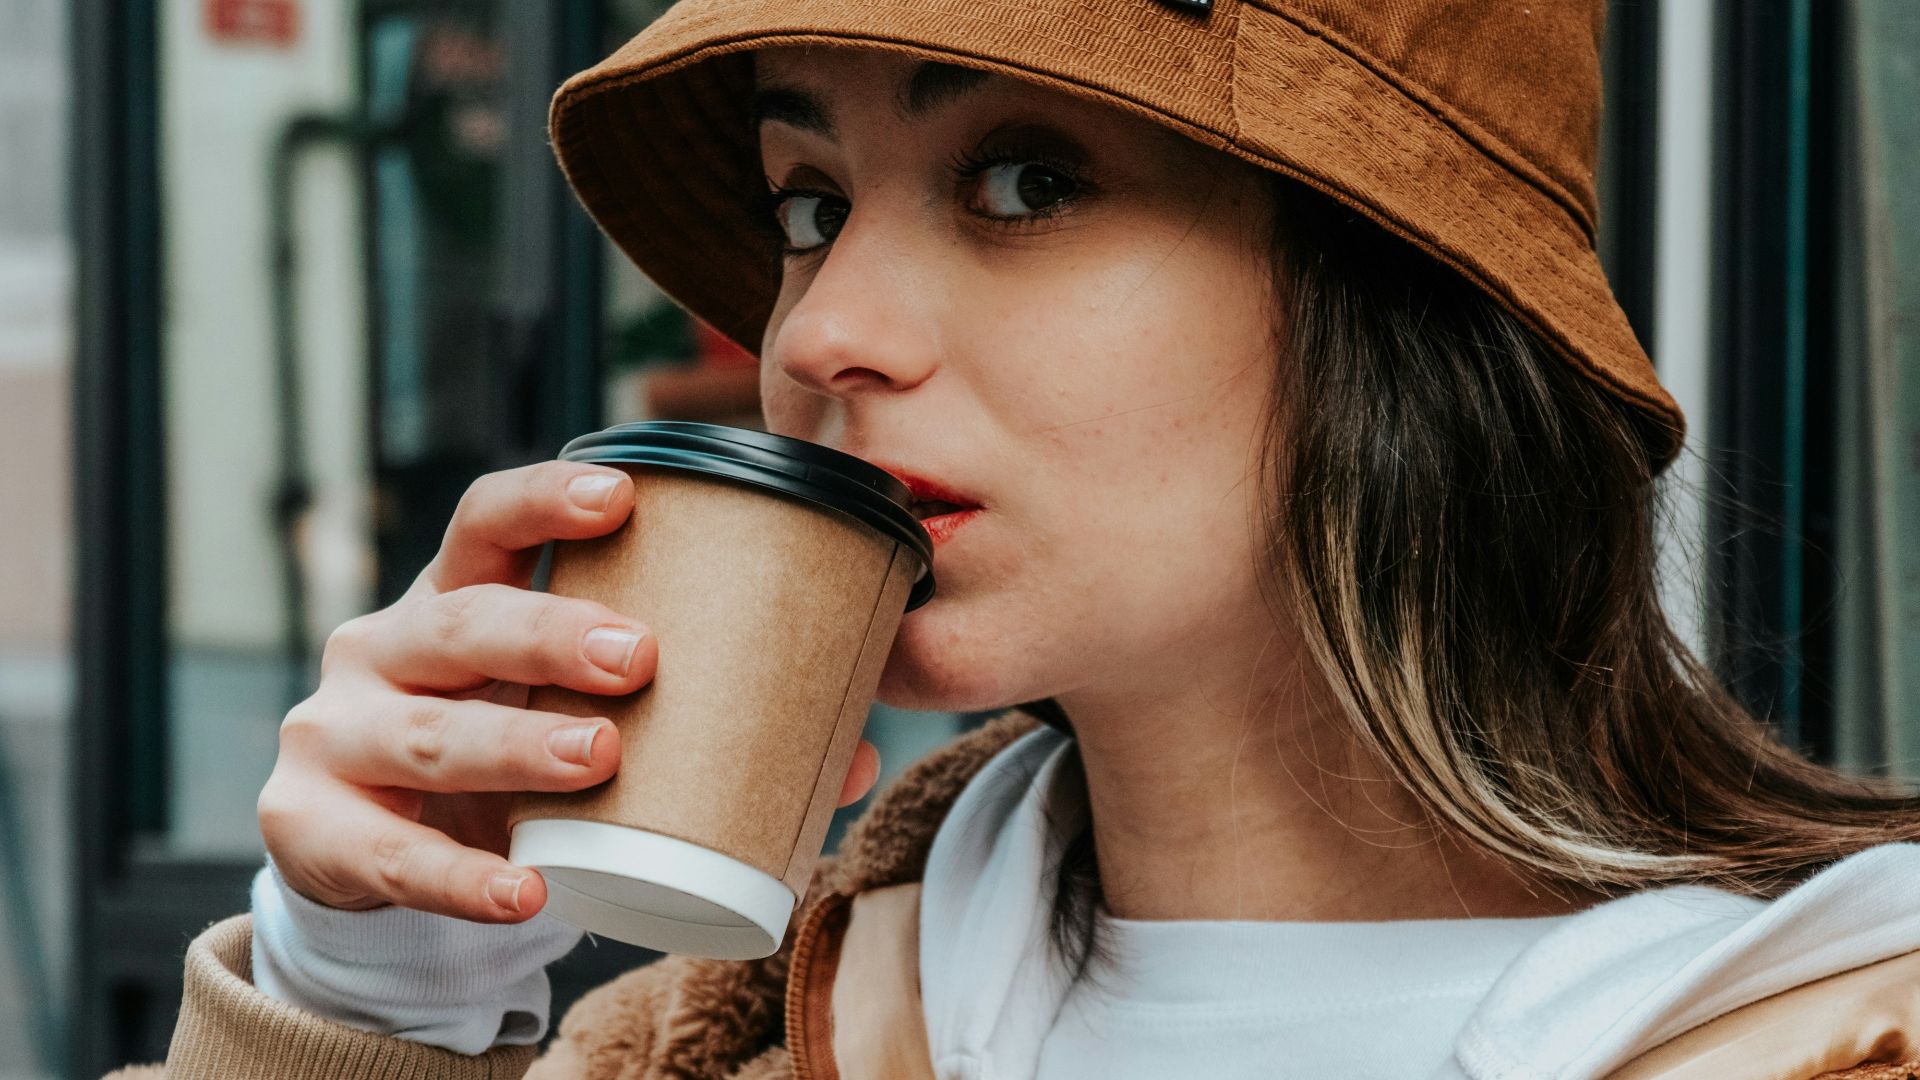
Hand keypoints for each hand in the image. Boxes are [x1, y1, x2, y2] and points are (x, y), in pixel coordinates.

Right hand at [256, 461, 882, 922]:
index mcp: (453, 600)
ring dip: (515, 745)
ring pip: (427, 732)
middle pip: (461, 621)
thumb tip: (856, 748)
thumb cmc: (502, 756)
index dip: (545, 500)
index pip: (485, 522)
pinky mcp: (311, 826)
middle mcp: (383, 647)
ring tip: (600, 759)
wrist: (379, 856)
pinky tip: (524, 894)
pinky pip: (389, 856)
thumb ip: (697, 724)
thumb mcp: (571, 718)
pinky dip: (459, 878)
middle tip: (641, 657)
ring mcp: (337, 734)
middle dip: (549, 631)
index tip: (622, 492)